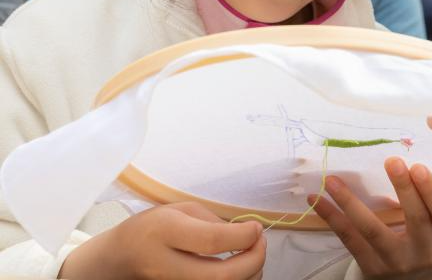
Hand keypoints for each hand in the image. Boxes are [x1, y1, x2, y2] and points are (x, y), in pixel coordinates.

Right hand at [59, 202, 265, 279]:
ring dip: (250, 274)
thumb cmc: (152, 229)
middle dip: (254, 260)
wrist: (118, 259)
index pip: (212, 240)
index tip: (256, 227)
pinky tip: (240, 270)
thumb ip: (213, 221)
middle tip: (260, 243)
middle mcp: (166, 265)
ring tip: (252, 255)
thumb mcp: (178, 211)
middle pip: (222, 276)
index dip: (244, 235)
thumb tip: (247, 234)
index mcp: (165, 232)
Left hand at [311, 157, 431, 279]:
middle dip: (404, 188)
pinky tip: (317, 200)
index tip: (418, 166)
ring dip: (350, 202)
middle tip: (392, 161)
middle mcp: (424, 253)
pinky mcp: (372, 268)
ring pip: (373, 230)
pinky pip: (350, 240)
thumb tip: (400, 164)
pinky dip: (332, 217)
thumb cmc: (422, 241)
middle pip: (416, 220)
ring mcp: (396, 263)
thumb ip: (426, 203)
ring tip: (332, 180)